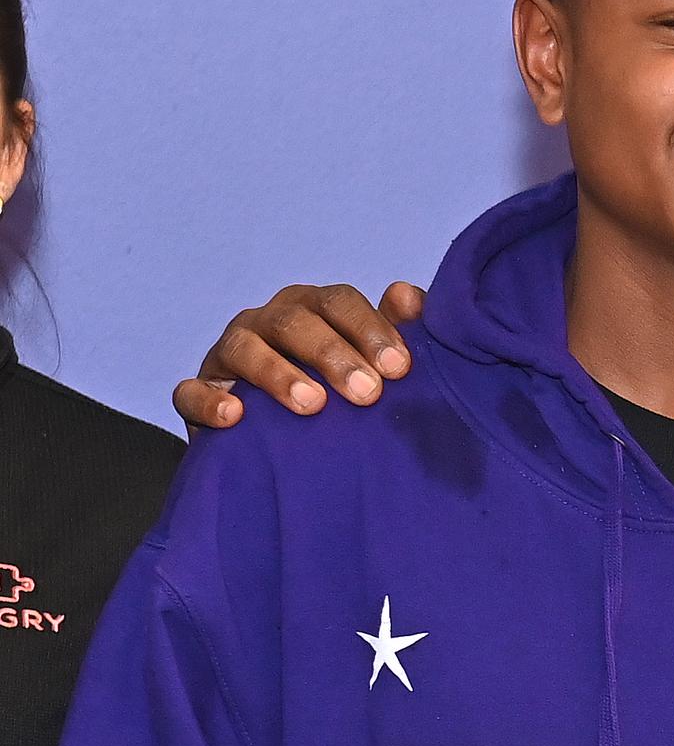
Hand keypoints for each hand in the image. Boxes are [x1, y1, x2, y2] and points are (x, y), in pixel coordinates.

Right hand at [174, 279, 425, 429]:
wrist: (284, 448)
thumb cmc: (337, 394)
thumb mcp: (369, 363)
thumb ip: (392, 332)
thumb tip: (410, 297)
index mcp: (312, 310)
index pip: (338, 301)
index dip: (370, 329)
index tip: (399, 368)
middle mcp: (268, 323)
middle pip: (294, 320)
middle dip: (332, 353)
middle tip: (367, 393)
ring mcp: (228, 356)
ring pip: (243, 348)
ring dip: (278, 373)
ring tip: (312, 404)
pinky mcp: (199, 394)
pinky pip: (191, 392)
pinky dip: (209, 401)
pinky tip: (235, 416)